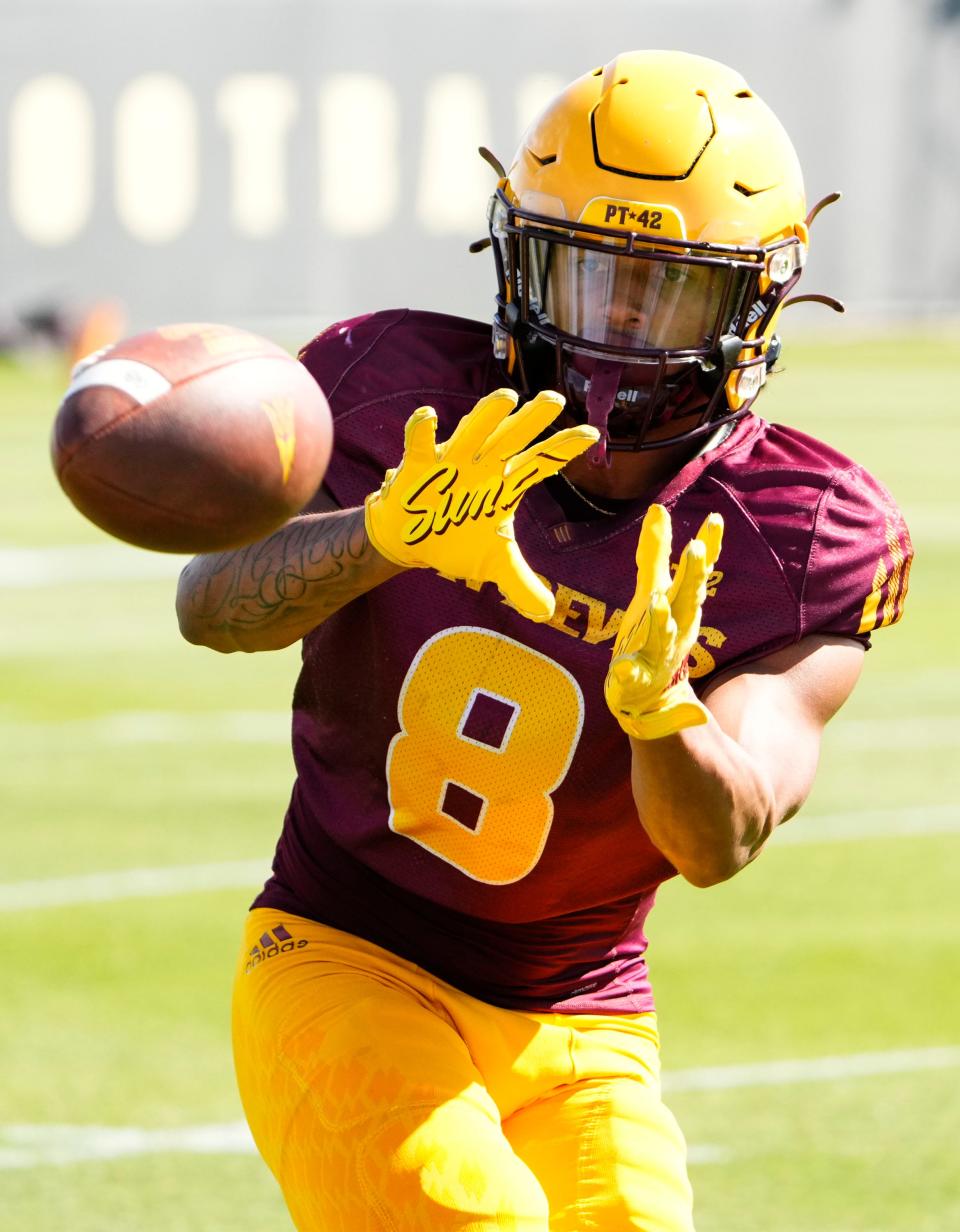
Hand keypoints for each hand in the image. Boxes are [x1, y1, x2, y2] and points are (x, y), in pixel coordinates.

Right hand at [364, 389, 598, 619]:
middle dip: (532, 419)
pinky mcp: (419, 466)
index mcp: (505, 482)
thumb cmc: (455, 541)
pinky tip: (429, 417)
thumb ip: (520, 583)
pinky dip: (423, 430)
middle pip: (512, 437)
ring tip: (508, 398)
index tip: (593, 435)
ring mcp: (452, 461)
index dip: (564, 448)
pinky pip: (421, 444)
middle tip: (554, 400)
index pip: (541, 461)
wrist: (412, 540)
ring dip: (488, 416)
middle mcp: (483, 465)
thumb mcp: (492, 563)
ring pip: (473, 432)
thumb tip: (548, 613)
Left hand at [605, 504, 722, 739]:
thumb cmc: (654, 631)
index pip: (697, 572)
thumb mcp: (654, 588)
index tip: (714, 519)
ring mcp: (659, 653)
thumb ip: (655, 552)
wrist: (649, 690)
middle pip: (689, 599)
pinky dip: (630, 672)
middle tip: (697, 549)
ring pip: (665, 635)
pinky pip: (634, 674)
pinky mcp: (639, 677)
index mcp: (682, 604)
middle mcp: (678, 625)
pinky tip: (623, 668)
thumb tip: (657, 508)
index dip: (708, 546)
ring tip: (655, 600)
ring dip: (663, 618)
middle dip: (694, 576)